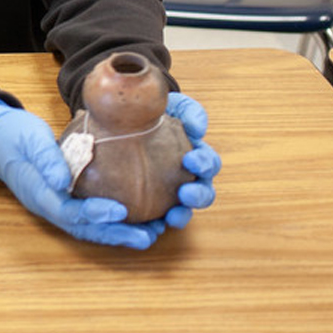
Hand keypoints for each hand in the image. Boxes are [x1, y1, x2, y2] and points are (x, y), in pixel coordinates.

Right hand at [0, 100, 157, 248]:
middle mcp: (50, 206)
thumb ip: (46, 159)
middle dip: (116, 235)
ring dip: (120, 233)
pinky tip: (140, 217)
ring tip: (152, 233)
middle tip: (147, 237)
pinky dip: (115, 221)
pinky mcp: (67, 198)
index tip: (121, 210)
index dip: (95, 214)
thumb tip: (62, 181)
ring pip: (90, 227)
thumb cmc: (14, 136)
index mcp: (39, 194)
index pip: (68, 212)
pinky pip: (92, 215)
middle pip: (84, 229)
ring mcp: (58, 204)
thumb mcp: (30, 140)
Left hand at [158, 91, 221, 229]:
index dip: (203, 163)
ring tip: (172, 217)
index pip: (208, 163)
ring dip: (181, 216)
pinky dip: (153, 224)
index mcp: (196, 157)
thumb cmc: (153, 114)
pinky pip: (153, 219)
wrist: (124, 120)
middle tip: (186, 193)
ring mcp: (169, 194)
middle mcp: (187, 179)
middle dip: (198, 196)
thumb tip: (198, 128)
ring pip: (182, 211)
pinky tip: (146, 227)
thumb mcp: (173, 106)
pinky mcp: (148, 206)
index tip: (190, 159)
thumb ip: (190, 112)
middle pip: (202, 193)